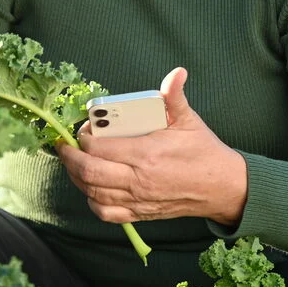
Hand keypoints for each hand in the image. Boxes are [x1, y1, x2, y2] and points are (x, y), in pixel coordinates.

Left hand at [55, 67, 248, 226]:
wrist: (222, 187)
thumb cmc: (203, 152)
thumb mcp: (189, 120)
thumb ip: (175, 97)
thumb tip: (176, 73)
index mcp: (147, 154)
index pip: (100, 148)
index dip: (84, 138)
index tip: (82, 129)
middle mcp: (139, 180)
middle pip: (89, 172)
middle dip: (70, 158)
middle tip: (65, 146)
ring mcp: (139, 200)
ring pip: (93, 193)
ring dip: (76, 178)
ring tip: (73, 163)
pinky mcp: (141, 213)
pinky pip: (107, 213)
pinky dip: (92, 202)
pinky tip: (90, 189)